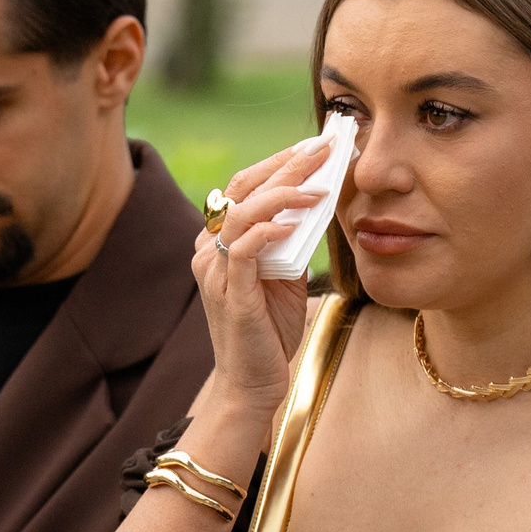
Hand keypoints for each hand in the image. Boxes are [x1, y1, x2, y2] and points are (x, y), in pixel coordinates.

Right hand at [191, 140, 324, 416]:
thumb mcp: (284, 277)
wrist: (253, 384)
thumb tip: (316, 206)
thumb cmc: (268, 331)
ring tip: (318, 184)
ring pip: (241, 212)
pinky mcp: (228, 293)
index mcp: (218, 243)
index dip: (277, 163)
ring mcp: (214, 272)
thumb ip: (289, 243)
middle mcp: (207, 251)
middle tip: (322, 148)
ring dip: (283, 193)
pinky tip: (293, 223)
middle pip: (241, 189)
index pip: (243, 187)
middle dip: (284, 165)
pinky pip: (243, 249)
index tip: (313, 147)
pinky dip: (268, 230)